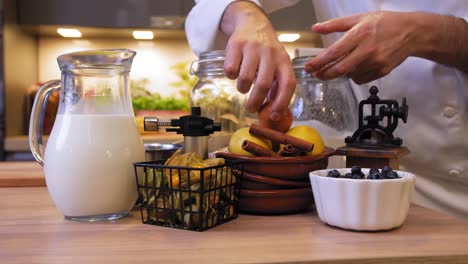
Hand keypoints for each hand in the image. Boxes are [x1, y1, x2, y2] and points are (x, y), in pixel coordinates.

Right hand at [221, 1, 295, 120]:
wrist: (253, 23)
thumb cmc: (266, 52)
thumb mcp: (278, 64)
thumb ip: (277, 85)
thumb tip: (274, 112)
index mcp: (284, 61)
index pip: (288, 84)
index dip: (282, 102)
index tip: (273, 116)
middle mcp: (270, 53)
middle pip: (263, 84)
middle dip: (255, 102)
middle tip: (251, 108)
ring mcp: (253, 48)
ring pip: (245, 79)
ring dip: (242, 89)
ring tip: (243, 87)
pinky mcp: (236, 45)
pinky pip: (230, 70)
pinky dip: (230, 77)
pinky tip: (234, 73)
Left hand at [305, 11, 418, 83]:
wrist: (412, 32)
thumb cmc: (386, 23)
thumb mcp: (359, 18)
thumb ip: (335, 24)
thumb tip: (316, 28)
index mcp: (360, 34)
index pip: (334, 52)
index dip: (319, 62)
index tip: (309, 67)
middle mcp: (367, 50)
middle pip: (339, 69)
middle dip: (325, 74)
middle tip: (317, 74)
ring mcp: (375, 63)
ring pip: (349, 75)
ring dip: (341, 73)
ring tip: (341, 64)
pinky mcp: (382, 72)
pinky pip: (360, 79)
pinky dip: (354, 75)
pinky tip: (356, 66)